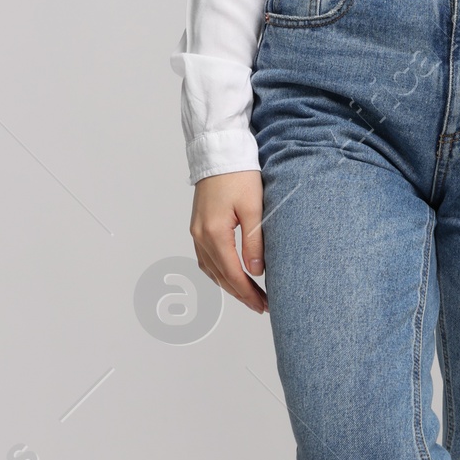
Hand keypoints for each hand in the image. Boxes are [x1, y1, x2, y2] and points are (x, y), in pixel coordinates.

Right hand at [190, 170, 267, 313]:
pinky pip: (205, 258)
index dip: (248, 293)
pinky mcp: (198, 226)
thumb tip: (256, 272)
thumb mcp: (254, 207)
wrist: (219, 152)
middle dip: (241, 294)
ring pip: (211, 270)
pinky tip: (230, 276)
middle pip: (220, 276)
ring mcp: (196, 231)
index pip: (232, 273)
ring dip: (229, 285)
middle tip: (262, 306)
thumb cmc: (239, 175)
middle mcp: (200, 235)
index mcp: (214, 232)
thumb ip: (254, 242)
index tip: (263, 305)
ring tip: (250, 296)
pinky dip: (218, 272)